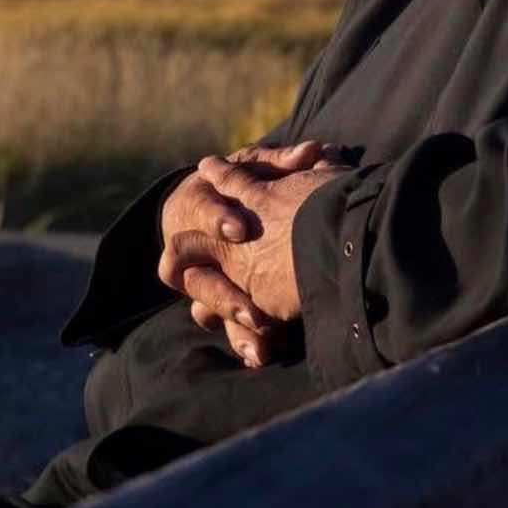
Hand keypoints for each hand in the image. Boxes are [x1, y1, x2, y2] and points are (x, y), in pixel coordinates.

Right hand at [159, 141, 345, 365]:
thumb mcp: (261, 165)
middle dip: (224, 294)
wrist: (221, 206)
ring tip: (262, 340)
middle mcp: (194, 247)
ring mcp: (203, 278)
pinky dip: (243, 342)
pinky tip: (262, 355)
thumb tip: (315, 151)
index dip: (216, 219)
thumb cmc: (245, 177)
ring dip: (234, 322)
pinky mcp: (220, 302)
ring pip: (205, 308)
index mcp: (203, 204)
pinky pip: (226, 327)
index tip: (240, 229)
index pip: (200, 211)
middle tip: (255, 312)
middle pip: (193, 275)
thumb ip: (285, 161)